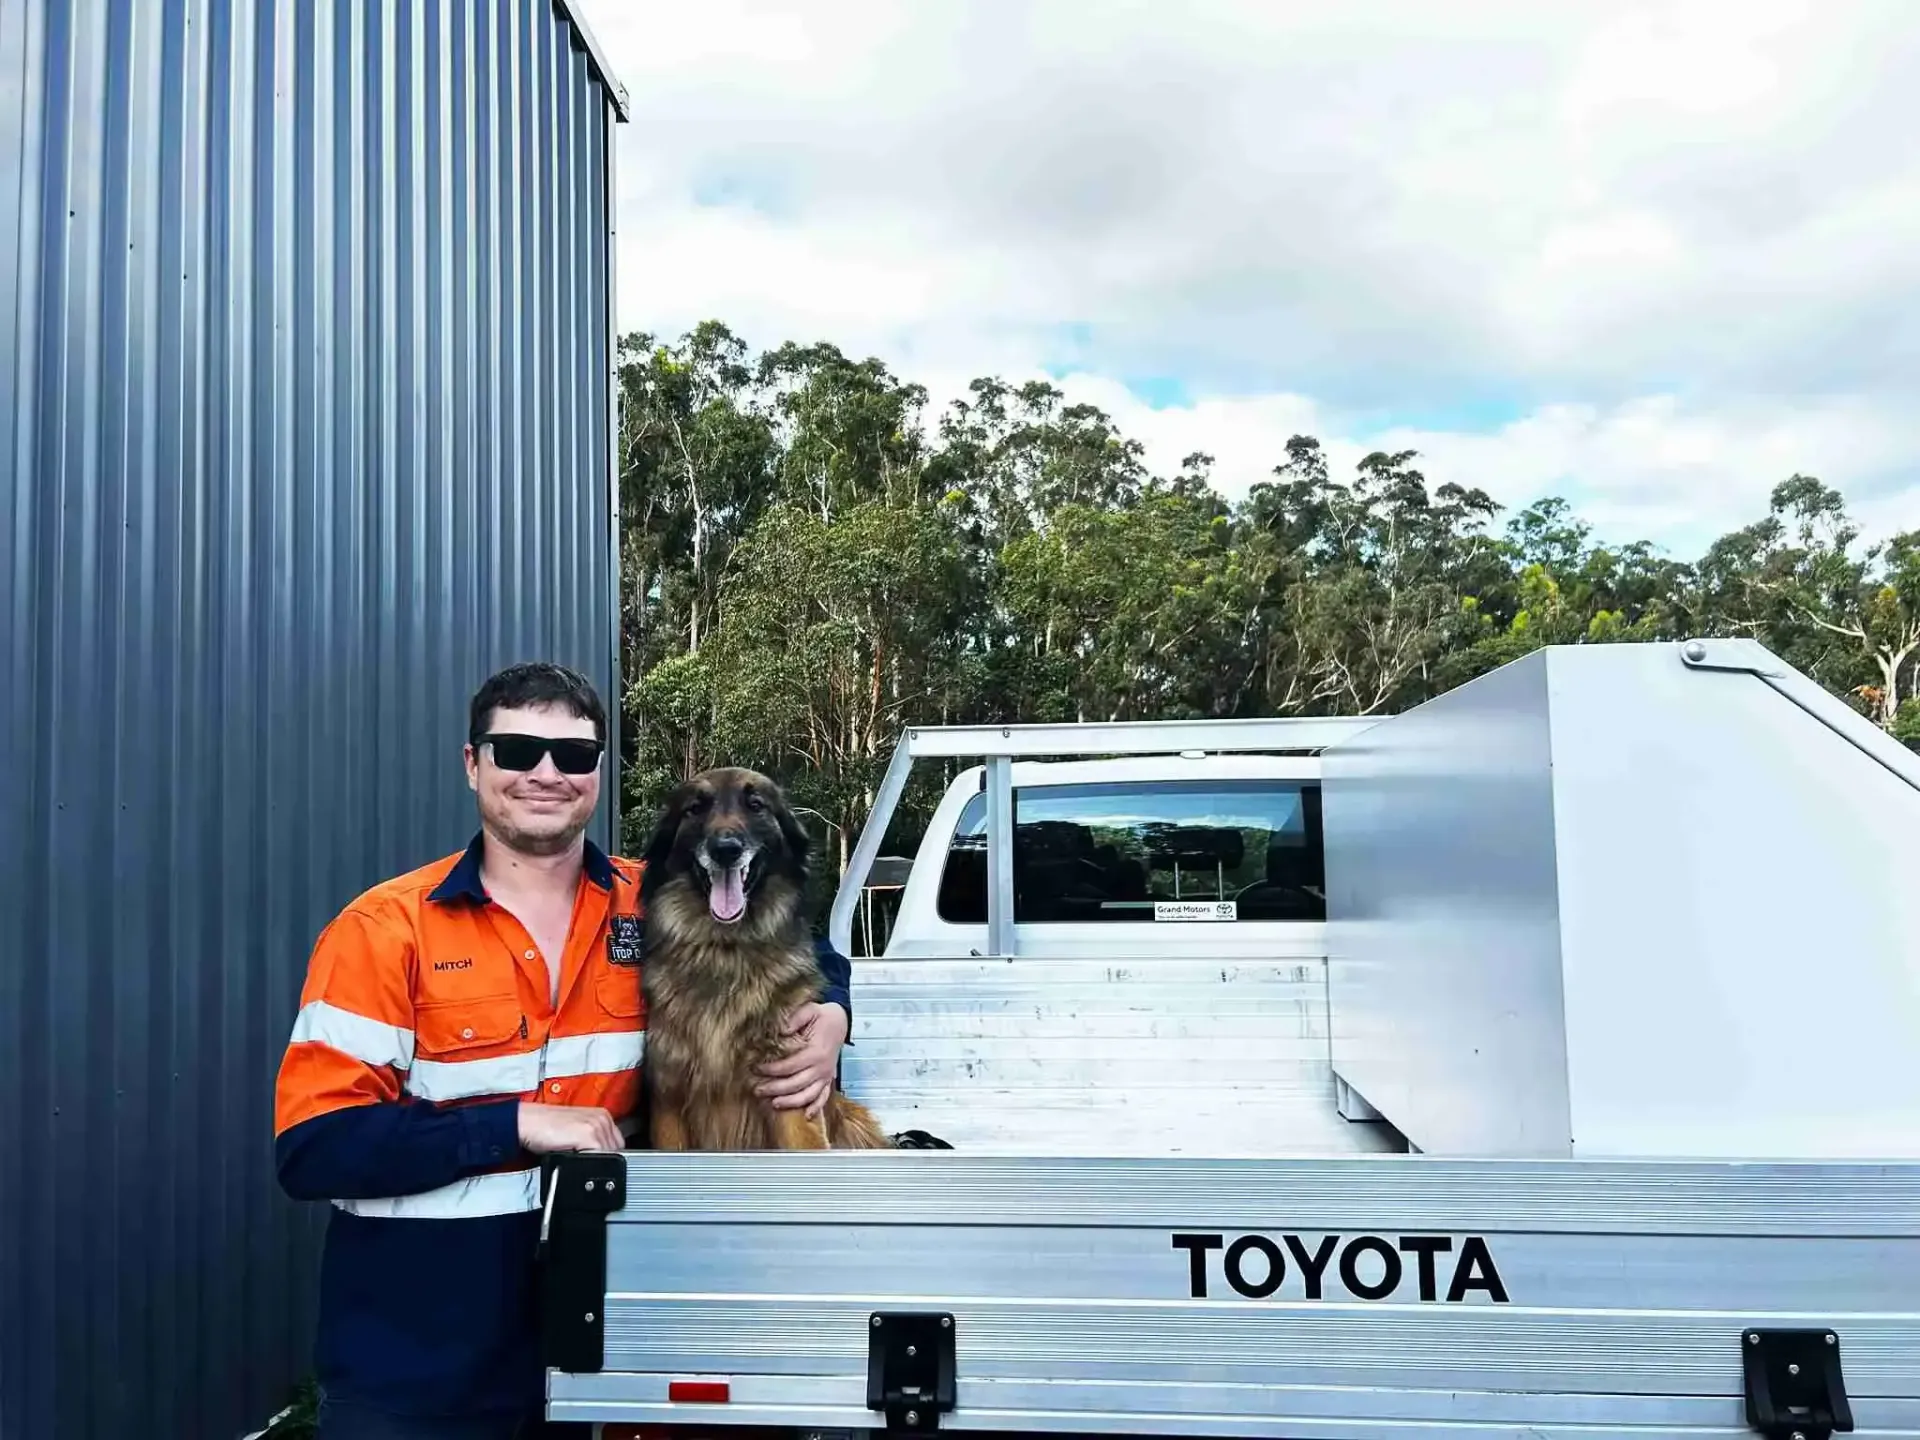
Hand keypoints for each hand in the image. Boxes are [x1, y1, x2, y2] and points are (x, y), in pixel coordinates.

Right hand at [516, 1102, 623, 1153]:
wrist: (526, 1122)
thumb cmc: (545, 1127)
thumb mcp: (575, 1133)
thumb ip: (591, 1142)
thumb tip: (601, 1160)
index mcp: (602, 1115)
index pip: (618, 1144)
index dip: (608, 1156)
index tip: (598, 1163)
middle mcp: (602, 1118)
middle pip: (616, 1151)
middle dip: (602, 1160)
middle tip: (583, 1161)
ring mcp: (596, 1125)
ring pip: (609, 1156)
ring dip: (594, 1163)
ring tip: (576, 1158)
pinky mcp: (587, 1134)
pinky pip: (598, 1157)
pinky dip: (587, 1163)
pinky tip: (573, 1158)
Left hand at [755, 1001, 848, 1118]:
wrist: (840, 1021)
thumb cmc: (822, 1016)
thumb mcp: (809, 1010)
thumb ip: (793, 1019)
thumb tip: (779, 1031)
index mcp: (815, 1052)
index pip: (789, 1066)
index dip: (771, 1070)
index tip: (755, 1069)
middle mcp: (822, 1067)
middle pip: (795, 1084)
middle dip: (774, 1089)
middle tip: (757, 1089)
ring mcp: (826, 1075)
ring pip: (807, 1095)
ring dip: (790, 1102)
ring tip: (773, 1103)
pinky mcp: (828, 1079)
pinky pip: (823, 1097)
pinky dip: (816, 1107)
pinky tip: (806, 1115)